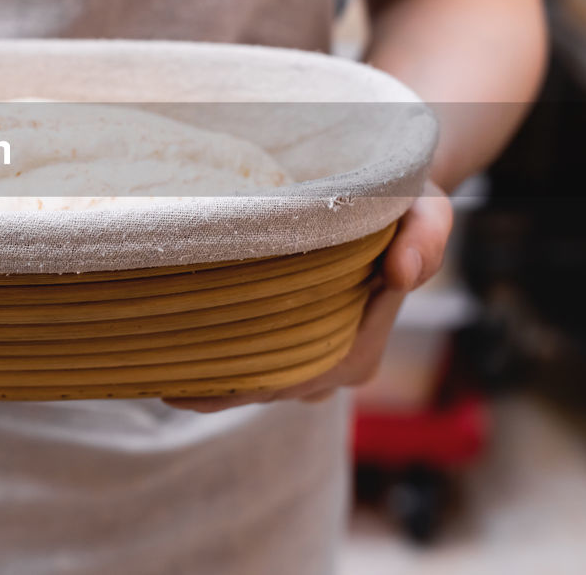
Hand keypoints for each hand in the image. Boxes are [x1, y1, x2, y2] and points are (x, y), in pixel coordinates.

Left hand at [162, 181, 453, 412]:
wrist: (394, 198)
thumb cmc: (404, 202)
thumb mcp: (427, 205)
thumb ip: (427, 232)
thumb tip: (403, 271)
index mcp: (363, 349)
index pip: (298, 375)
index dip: (246, 376)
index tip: (191, 369)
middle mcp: (340, 368)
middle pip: (270, 388)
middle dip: (219, 387)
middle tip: (158, 374)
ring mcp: (319, 364)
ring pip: (261, 384)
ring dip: (215, 381)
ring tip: (158, 370)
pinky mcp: (300, 347)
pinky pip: (259, 369)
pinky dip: (222, 369)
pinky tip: (177, 364)